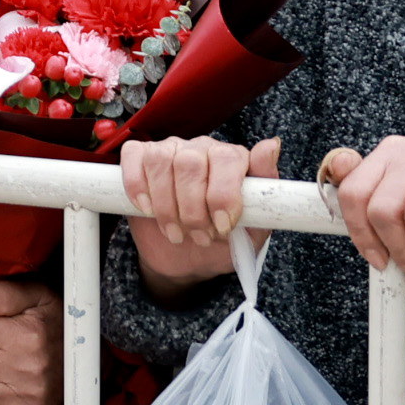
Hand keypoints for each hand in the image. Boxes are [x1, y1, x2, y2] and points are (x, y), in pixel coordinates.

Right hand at [120, 134, 274, 291]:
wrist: (188, 259)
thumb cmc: (224, 241)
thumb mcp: (254, 228)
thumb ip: (266, 191)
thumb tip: (271, 145)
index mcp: (232, 159)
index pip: (228, 159)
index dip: (223, 194)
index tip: (223, 226)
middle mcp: (201, 148)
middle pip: (190, 163)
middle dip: (193, 208)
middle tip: (200, 236)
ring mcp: (169, 149)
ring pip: (161, 162)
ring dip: (165, 205)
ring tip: (176, 232)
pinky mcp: (140, 158)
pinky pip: (134, 157)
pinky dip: (137, 185)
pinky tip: (147, 209)